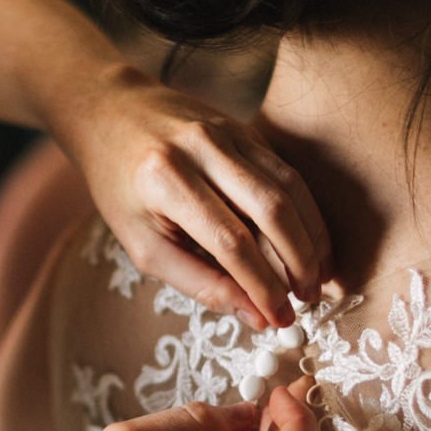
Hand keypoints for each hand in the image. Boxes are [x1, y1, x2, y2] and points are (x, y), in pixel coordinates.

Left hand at [58, 64, 332, 322]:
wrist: (112, 112)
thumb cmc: (122, 188)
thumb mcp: (143, 245)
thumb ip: (199, 282)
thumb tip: (255, 315)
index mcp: (166, 180)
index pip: (231, 242)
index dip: (262, 286)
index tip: (280, 319)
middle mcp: (202, 148)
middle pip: (271, 209)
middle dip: (298, 262)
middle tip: (308, 300)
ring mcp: (227, 131)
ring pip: (288, 187)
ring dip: (310, 237)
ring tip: (317, 278)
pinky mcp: (244, 127)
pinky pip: (285, 172)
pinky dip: (304, 212)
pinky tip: (310, 244)